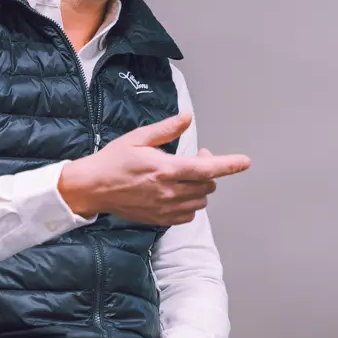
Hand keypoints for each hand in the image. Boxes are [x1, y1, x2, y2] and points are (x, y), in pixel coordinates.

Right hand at [58, 111, 250, 224]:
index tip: (244, 162)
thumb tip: (187, 118)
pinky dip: (190, 204)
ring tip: (184, 176)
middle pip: (207, 185)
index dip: (228, 165)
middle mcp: (168, 191)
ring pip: (200, 201)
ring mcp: (164, 208)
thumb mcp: (138, 138)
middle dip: (208, 171)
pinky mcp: (159, 220)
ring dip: (200, 188)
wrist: (92, 188)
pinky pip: (188, 215)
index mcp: (165, 169)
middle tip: (196, 158)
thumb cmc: (113, 161)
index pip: (206, 169)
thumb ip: (166, 130)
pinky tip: (177, 192)